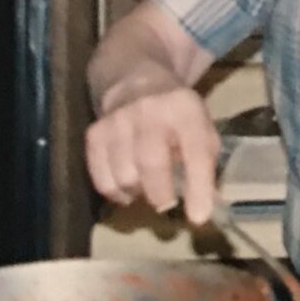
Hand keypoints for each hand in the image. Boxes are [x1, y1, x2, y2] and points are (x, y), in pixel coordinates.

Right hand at [85, 85, 221, 224]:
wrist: (137, 83)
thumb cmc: (177, 115)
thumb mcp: (202, 128)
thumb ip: (205, 164)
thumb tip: (203, 210)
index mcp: (187, 111)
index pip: (195, 151)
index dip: (198, 186)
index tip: (199, 217)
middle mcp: (151, 112)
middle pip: (151, 163)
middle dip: (161, 194)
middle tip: (167, 205)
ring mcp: (118, 121)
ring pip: (124, 176)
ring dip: (138, 193)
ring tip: (148, 187)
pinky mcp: (94, 134)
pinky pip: (102, 179)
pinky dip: (116, 193)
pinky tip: (128, 187)